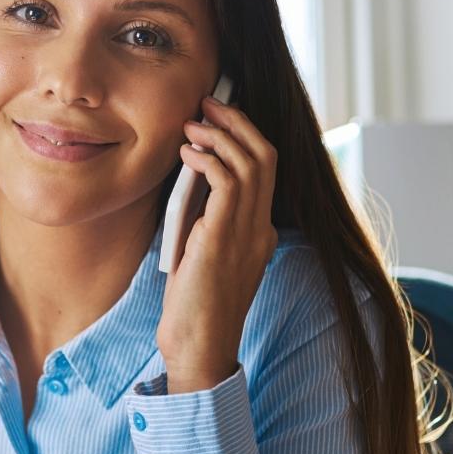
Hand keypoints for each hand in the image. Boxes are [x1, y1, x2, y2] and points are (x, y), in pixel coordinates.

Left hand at [157, 94, 279, 391]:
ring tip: (192, 124)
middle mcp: (261, 229)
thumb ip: (204, 220)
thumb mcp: (201, 255)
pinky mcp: (225, 241)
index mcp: (259, 233)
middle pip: (266, 155)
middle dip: (237, 122)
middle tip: (207, 103)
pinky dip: (208, 159)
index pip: (265, 169)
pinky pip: (229, 183)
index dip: (243, 136)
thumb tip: (189, 180)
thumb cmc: (192, 308)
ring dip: (221, 135)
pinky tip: (186, 155)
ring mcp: (248, 234)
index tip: (214, 118)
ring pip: (252, 161)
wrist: (198, 350)